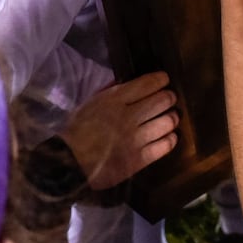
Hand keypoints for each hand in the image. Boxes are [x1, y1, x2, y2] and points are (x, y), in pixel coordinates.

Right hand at [60, 71, 179, 188]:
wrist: (70, 163)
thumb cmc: (78, 130)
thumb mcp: (91, 103)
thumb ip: (111, 92)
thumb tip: (130, 82)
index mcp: (114, 99)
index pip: (148, 83)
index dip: (160, 79)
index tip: (164, 80)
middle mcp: (128, 116)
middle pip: (162, 101)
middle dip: (169, 97)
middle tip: (169, 99)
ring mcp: (136, 139)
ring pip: (167, 122)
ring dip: (172, 117)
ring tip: (171, 117)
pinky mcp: (139, 159)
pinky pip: (164, 146)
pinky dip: (171, 139)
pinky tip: (170, 136)